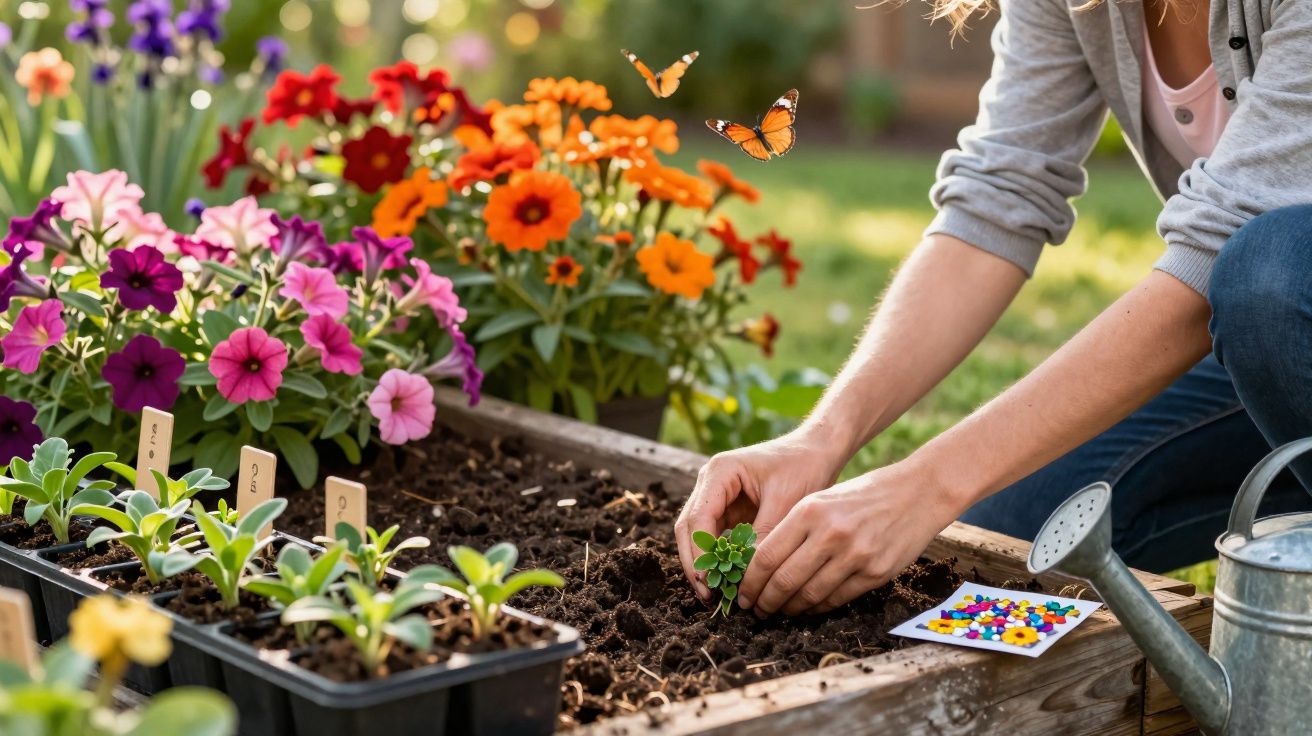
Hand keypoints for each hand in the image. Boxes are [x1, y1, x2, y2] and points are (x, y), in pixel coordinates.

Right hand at [675, 429, 844, 602]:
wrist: (817, 451)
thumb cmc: (803, 467)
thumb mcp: (786, 502)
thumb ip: (765, 535)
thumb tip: (748, 575)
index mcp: (720, 472)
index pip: (698, 517)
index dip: (700, 551)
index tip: (708, 579)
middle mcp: (711, 483)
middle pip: (689, 528)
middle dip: (696, 562)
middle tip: (707, 594)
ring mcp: (717, 497)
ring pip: (698, 536)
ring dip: (705, 563)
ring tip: (715, 594)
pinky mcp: (728, 510)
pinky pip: (716, 538)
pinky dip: (720, 559)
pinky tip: (729, 581)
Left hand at [735, 461, 961, 616]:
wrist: (915, 493)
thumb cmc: (861, 496)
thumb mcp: (822, 498)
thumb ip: (793, 528)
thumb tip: (761, 566)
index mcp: (810, 510)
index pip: (768, 556)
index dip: (750, 581)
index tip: (742, 593)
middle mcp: (831, 533)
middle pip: (784, 580)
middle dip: (765, 601)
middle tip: (755, 609)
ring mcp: (855, 555)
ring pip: (809, 595)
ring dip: (789, 608)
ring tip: (779, 611)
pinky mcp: (875, 573)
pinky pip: (836, 599)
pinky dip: (817, 608)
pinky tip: (808, 607)